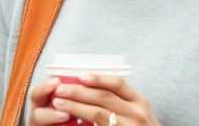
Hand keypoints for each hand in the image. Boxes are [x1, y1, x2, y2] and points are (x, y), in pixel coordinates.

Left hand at [33, 74, 159, 125]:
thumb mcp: (137, 112)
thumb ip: (122, 101)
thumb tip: (91, 87)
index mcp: (139, 101)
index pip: (118, 84)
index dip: (98, 78)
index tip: (80, 76)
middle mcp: (136, 112)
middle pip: (104, 97)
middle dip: (79, 92)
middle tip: (60, 89)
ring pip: (98, 114)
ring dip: (75, 107)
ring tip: (59, 104)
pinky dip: (83, 125)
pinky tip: (71, 123)